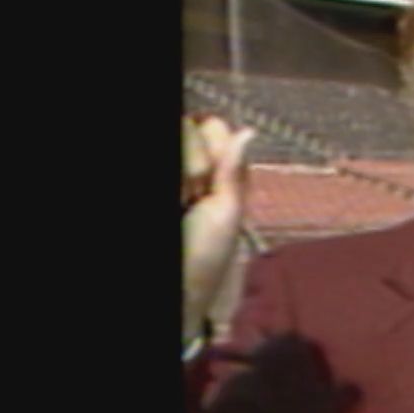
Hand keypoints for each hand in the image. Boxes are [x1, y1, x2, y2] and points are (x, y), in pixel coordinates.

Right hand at [183, 116, 255, 341]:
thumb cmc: (204, 254)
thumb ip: (231, 171)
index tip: (208, 182)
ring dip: (185, 172)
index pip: (210, 125)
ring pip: (181, 134)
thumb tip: (248, 131)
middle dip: (196, 163)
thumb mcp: (226, 212)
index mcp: (211, 168)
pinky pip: (176, 160)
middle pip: (189, 127)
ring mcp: (175, 174)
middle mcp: (187, 165)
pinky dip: (179, 179)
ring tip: (182, 203)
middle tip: (192, 199)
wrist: (178, 286)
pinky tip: (176, 200)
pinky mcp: (165, 183)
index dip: (210, 146)